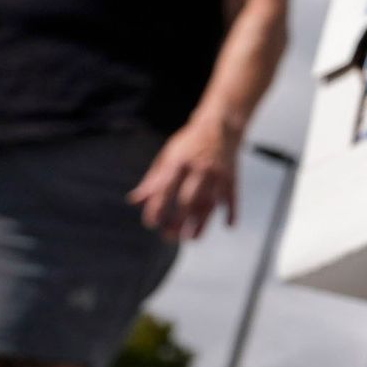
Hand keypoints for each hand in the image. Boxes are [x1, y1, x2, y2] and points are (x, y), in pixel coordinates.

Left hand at [130, 120, 243, 239]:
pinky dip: (232, 212)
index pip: (165, 189)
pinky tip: (228, 226)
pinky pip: (232, 198)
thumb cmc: (189, 144)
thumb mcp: (168, 157)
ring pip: (210, 204)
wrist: (220, 126)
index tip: (150, 224)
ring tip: (193, 239)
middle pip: (188, 200)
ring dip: (201, 223)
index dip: (157, 207)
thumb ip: (153, 180)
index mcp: (179, 162)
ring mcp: (217, 174)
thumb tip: (135, 201)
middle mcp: (199, 169)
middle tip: (169, 237)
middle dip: (178, 221)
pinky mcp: (232, 178)